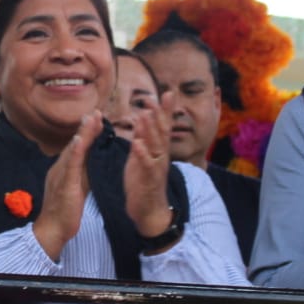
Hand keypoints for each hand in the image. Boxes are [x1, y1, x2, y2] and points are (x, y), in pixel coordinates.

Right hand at [32, 114, 98, 259]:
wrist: (52, 230)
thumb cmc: (64, 212)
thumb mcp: (77, 188)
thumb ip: (83, 173)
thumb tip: (91, 159)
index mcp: (63, 169)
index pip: (77, 148)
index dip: (86, 133)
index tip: (95, 118)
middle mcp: (60, 168)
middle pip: (75, 144)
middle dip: (86, 128)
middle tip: (96, 111)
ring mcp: (60, 175)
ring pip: (73, 150)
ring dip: (82, 133)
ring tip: (91, 118)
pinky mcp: (64, 184)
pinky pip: (70, 165)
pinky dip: (75, 151)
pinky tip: (80, 140)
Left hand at [123, 102, 174, 239]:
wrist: (148, 211)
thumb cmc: (144, 183)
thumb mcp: (141, 157)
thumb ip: (143, 139)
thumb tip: (143, 119)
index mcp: (158, 150)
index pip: (162, 126)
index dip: (164, 110)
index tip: (166, 93)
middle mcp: (161, 156)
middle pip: (161, 133)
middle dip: (159, 114)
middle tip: (155, 97)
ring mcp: (156, 167)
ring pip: (156, 146)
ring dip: (151, 130)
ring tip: (146, 114)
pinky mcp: (149, 180)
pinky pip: (147, 165)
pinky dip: (143, 154)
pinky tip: (137, 143)